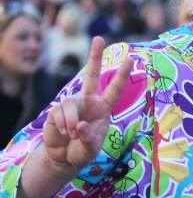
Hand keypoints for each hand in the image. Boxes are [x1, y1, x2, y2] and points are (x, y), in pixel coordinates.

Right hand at [41, 37, 132, 173]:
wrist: (64, 158)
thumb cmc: (83, 152)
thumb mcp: (90, 149)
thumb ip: (88, 139)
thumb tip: (81, 125)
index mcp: (103, 108)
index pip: (115, 89)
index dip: (122, 75)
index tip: (131, 59)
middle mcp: (88, 102)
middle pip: (91, 75)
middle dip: (94, 57)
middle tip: (98, 38)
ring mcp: (72, 105)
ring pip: (71, 103)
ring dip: (71, 121)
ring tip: (72, 134)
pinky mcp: (56, 110)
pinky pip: (60, 112)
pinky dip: (62, 125)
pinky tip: (64, 133)